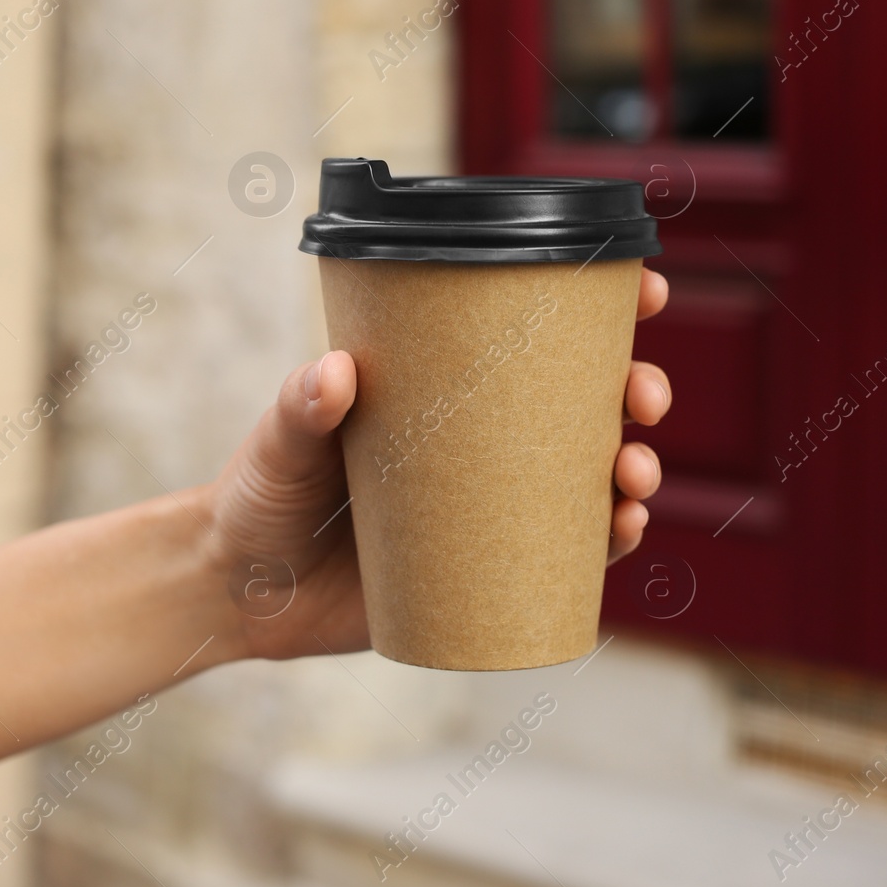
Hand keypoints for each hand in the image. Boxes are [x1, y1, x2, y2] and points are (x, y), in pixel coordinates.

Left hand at [209, 267, 672, 660]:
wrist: (241, 593)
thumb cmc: (260, 496)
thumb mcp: (279, 444)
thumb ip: (299, 409)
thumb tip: (337, 373)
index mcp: (443, 390)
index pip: (531, 338)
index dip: (602, 313)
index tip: (646, 294)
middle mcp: (479, 444)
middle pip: (585, 404)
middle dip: (637, 392)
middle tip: (641, 398)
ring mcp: (489, 507)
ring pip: (590, 479)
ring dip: (635, 470)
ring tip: (633, 476)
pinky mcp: (488, 574)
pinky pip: (567, 557)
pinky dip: (607, 543)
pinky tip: (623, 532)